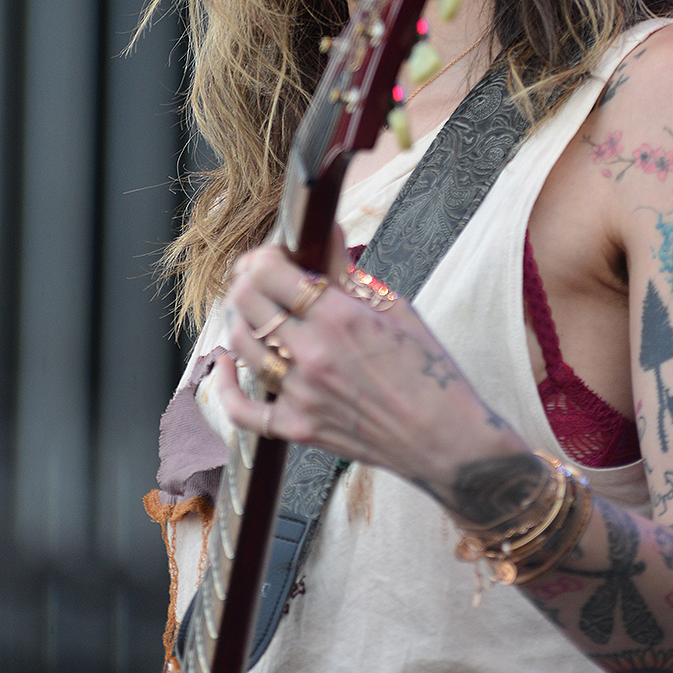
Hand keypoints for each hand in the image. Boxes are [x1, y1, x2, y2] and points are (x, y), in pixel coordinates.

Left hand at [219, 242, 526, 497]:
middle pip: (248, 302)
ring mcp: (301, 394)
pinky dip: (225, 384)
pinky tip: (226, 363)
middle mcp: (313, 354)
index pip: (270, 272)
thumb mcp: (397, 310)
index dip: (263, 256)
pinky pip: (242, 409)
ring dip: (239, 320)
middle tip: (259, 276)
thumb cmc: (430, 371)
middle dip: (246, 279)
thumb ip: (349, 273)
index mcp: (340, 317)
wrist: (447, 440)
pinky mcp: (298, 428)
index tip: (273, 254)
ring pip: (240, 345)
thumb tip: (326, 231)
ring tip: (254, 311)